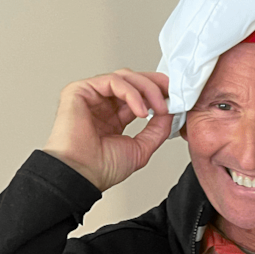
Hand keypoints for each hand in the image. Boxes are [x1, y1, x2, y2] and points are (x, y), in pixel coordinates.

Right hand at [43, 70, 172, 192]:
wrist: (81, 176)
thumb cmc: (100, 168)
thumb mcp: (141, 148)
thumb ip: (157, 130)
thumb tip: (171, 112)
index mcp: (113, 117)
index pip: (138, 95)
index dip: (158, 93)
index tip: (175, 98)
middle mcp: (101, 104)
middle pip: (132, 81)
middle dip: (156, 85)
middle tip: (171, 94)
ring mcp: (90, 96)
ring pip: (124, 77)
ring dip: (147, 89)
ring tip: (159, 107)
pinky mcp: (79, 91)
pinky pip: (112, 81)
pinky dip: (132, 92)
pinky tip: (141, 111)